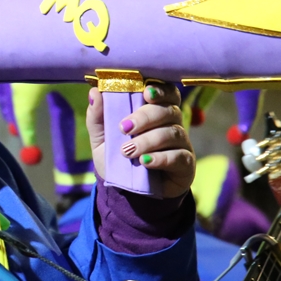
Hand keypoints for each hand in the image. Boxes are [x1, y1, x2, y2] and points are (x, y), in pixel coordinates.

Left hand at [86, 83, 194, 198]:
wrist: (127, 191)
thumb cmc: (118, 159)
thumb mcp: (102, 139)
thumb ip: (98, 117)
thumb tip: (94, 92)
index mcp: (155, 111)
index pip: (166, 93)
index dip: (160, 89)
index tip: (146, 92)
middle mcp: (171, 124)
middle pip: (168, 110)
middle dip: (145, 117)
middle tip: (124, 128)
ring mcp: (181, 144)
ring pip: (172, 133)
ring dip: (148, 140)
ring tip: (127, 151)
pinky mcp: (186, 165)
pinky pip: (178, 157)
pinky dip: (160, 158)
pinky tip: (144, 162)